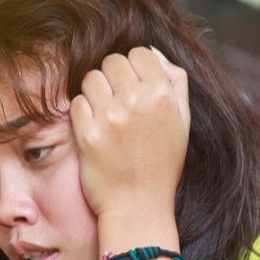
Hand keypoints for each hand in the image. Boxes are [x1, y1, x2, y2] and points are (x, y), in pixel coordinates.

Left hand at [70, 46, 189, 222]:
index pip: (140, 53)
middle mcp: (137, 102)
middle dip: (112, 76)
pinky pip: (77, 102)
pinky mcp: (87, 134)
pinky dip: (82, 112)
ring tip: (104, 113)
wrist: (138, 206)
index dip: (134, 66)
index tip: (132, 85)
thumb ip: (175, 84)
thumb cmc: (161, 164)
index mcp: (163, 95)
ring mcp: (110, 118)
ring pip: (91, 78)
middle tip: (116, 100)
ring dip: (95, 92)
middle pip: (112, 61)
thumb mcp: (182, 123)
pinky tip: (94, 128)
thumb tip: (154, 54)